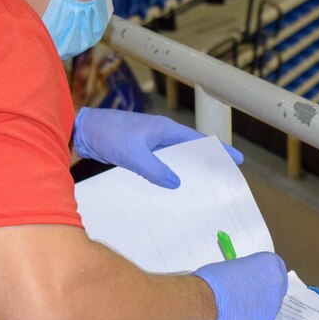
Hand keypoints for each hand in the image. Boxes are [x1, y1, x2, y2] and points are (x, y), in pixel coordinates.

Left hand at [73, 108, 243, 187]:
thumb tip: (176, 183)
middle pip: (190, 151)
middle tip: (220, 180)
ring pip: (174, 159)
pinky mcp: (139, 152)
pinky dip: (166, 175)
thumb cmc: (108, 135)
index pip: (199, 141)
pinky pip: (159, 165)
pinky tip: (170, 189)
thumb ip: (155, 170)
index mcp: (165, 130)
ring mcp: (150, 144)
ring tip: (199, 189)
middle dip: (205, 164)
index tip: (236, 160)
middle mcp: (161, 135)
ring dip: (185, 171)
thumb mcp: (133, 155)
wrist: (83, 130)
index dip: (218, 150)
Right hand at [193, 252, 287, 319]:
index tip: (256, 278)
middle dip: (264, 289)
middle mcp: (277, 283)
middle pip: (277, 286)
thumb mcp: (233, 266)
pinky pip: (262, 318)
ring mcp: (274, 304)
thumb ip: (246, 272)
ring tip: (241, 305)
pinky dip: (253, 317)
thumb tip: (246, 277)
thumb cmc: (214, 281)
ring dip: (259, 304)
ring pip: (270, 304)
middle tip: (249, 292)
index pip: (275, 267)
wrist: (207, 302)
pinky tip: (240, 315)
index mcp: (270, 263)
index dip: (263, 274)